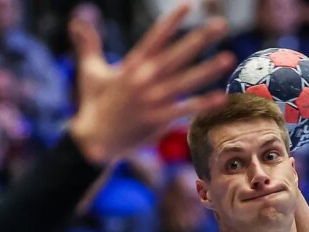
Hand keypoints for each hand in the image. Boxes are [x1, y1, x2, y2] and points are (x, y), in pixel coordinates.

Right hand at [67, 4, 232, 164]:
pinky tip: (221, 97)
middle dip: (199, 38)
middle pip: (176, 54)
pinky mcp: (157, 120)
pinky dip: (202, 104)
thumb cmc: (92, 104)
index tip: (189, 6)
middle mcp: (144, 80)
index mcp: (131, 65)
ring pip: (185, 81)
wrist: (92, 140)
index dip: (172, 21)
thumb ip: (88, 43)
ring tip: (229, 57)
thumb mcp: (89, 70)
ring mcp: (152, 100)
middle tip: (221, 24)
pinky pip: (184, 110)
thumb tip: (79, 16)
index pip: (155, 37)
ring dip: (208, 69)